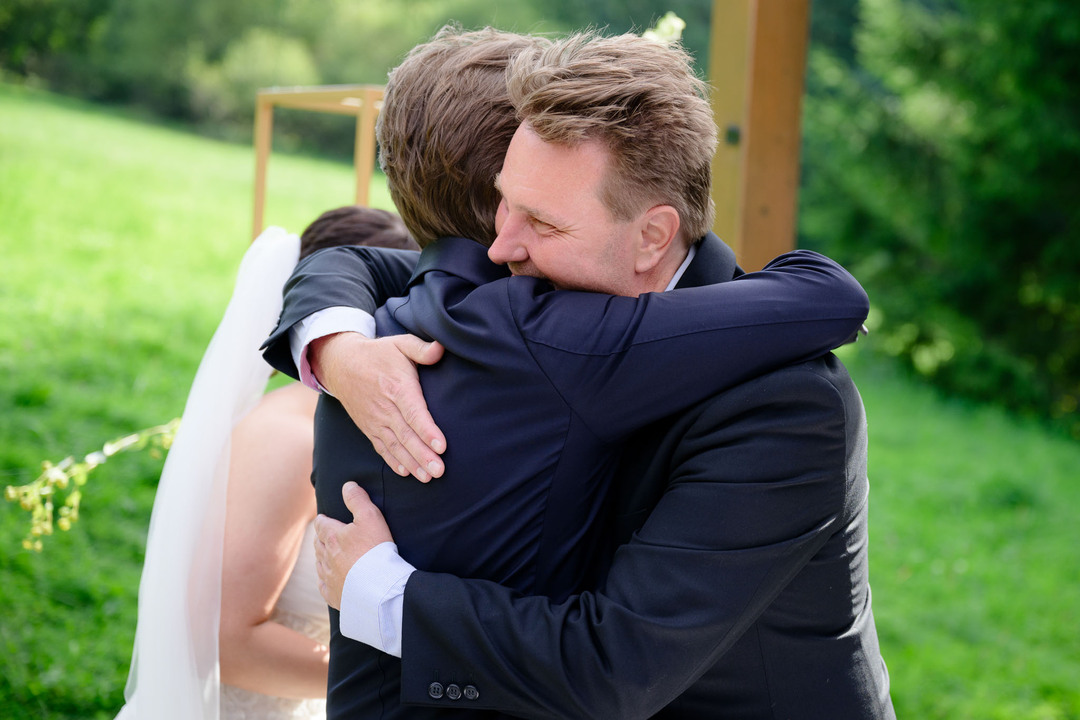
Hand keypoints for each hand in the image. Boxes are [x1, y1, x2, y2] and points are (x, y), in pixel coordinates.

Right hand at [310, 332, 445, 481]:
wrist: (341, 364)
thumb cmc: (378, 354)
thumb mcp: (400, 344)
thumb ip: (422, 349)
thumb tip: (441, 347)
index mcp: (397, 387)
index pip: (413, 412)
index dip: (427, 430)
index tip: (441, 446)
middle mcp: (385, 407)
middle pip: (405, 434)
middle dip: (422, 454)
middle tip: (439, 471)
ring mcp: (375, 420)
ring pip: (394, 445)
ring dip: (411, 463)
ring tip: (427, 477)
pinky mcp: (368, 427)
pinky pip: (381, 447)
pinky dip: (393, 461)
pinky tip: (406, 473)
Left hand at [313, 483, 393, 609]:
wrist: (378, 588)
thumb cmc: (376, 550)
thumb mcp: (371, 517)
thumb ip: (358, 499)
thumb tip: (347, 485)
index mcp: (332, 537)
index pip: (321, 524)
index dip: (323, 520)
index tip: (323, 518)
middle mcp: (326, 557)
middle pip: (318, 544)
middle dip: (321, 538)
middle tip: (325, 536)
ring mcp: (329, 577)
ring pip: (320, 564)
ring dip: (322, 558)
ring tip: (326, 555)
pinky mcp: (333, 595)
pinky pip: (324, 586)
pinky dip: (325, 580)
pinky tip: (327, 580)